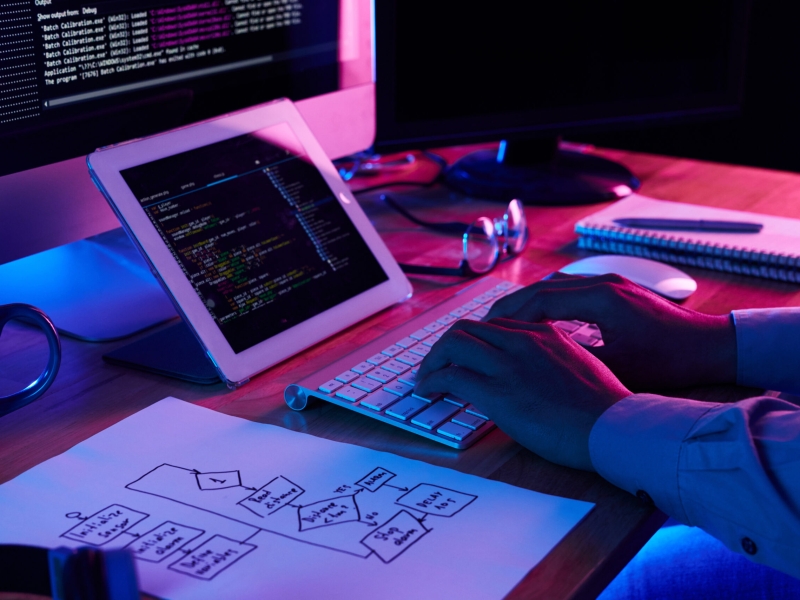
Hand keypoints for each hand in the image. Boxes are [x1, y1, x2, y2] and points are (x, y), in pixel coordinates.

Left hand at [415, 318, 630, 470]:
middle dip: (445, 346)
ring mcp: (509, 364)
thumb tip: (533, 377)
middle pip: (468, 328)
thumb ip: (552, 362)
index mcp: (544, 334)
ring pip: (453, 343)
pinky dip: (432, 381)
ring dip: (433, 360)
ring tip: (426, 378)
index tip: (463, 356)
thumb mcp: (580, 369)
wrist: (615, 427)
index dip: (472, 340)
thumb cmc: (605, 409)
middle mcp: (523, 341)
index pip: (494, 326)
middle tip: (436, 365)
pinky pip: (451, 376)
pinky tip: (428, 392)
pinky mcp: (498, 390)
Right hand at [485, 273, 736, 390]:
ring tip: (505, 325)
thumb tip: (536, 366)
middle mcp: (602, 283)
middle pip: (542, 288)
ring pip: (554, 286)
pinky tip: (538, 321)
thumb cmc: (671, 361)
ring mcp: (610, 283)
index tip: (486, 332)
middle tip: (485, 328)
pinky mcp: (616, 289)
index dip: (508, 317)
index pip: (539, 300)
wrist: (712, 345)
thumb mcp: (619, 369)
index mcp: (600, 299)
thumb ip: (576, 360)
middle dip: (510, 308)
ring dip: (528, 304)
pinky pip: (570, 290)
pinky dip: (548, 303)